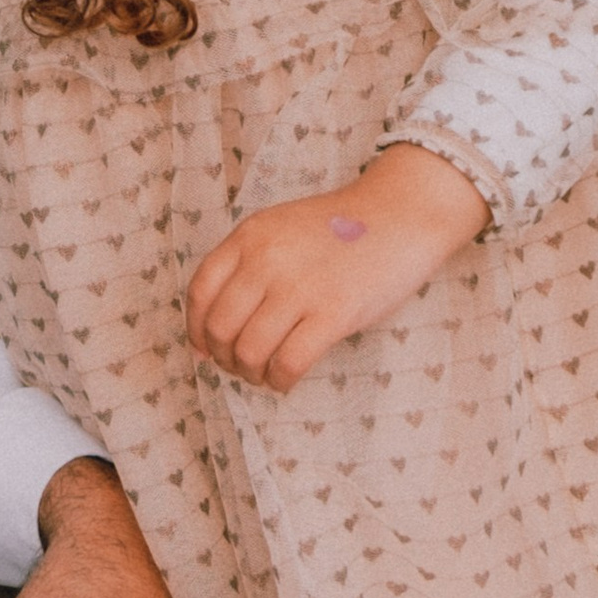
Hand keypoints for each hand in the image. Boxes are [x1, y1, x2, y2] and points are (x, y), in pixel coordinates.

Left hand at [187, 144, 489, 392]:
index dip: (197, 330)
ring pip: (249, 352)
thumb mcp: (281, 230)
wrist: (401, 216)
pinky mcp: (333, 314)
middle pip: (220, 329)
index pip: (199, 293)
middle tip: (243, 365)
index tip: (207, 349)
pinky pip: (287, 364)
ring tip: (267, 373)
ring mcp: (299, 287)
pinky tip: (287, 379)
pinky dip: (280, 381)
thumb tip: (212, 333)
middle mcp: (267, 260)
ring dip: (252, 374)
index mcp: (250, 236)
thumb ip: (247, 266)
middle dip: (225, 358)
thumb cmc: (341, 230)